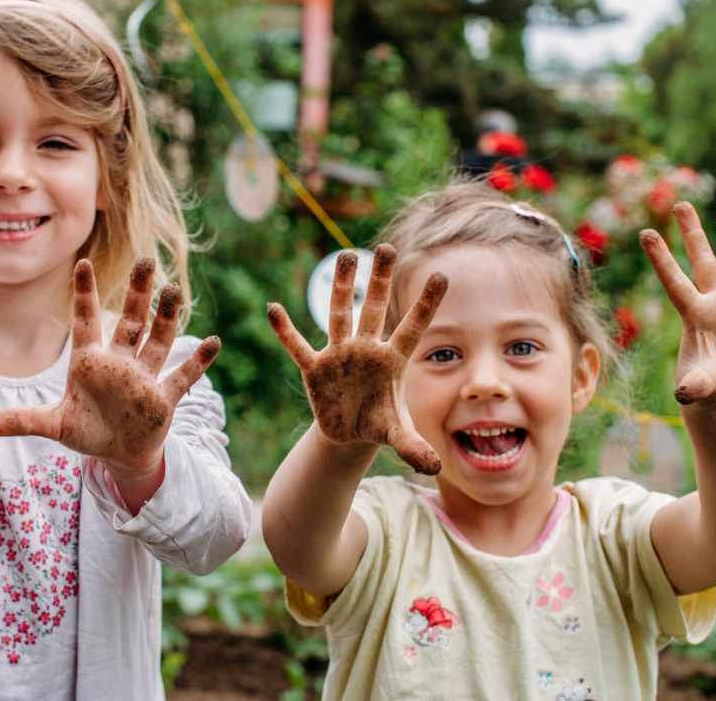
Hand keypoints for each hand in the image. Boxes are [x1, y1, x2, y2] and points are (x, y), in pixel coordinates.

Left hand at [0, 258, 219, 479]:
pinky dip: (197, 362)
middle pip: (131, 321)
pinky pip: (182, 377)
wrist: (119, 454)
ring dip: (167, 318)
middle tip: (147, 260)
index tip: (83, 263)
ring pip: (158, 341)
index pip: (87, 321)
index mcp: (90, 363)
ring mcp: (144, 378)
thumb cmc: (88, 431)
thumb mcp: (55, 426)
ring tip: (174, 290)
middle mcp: (120, 363)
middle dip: (139, 293)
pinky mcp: (162, 399)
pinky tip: (213, 342)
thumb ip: (26, 421)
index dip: (84, 294)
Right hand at [267, 244, 446, 473]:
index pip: (412, 328)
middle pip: (373, 309)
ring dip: (341, 287)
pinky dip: (285, 331)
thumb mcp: (396, 435)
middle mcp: (366, 350)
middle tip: (385, 247)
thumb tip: (433, 468)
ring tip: (345, 256)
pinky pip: (298, 346)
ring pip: (339, 314)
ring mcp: (339, 355)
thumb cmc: (378, 424)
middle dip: (378, 280)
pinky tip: (273, 309)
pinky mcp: (315, 368)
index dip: (425, 304)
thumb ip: (413, 447)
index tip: (442, 276)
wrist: (349, 434)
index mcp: (392, 361)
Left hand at [641, 202, 715, 410]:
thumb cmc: (705, 390)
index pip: (674, 280)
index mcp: (695, 315)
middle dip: (692, 233)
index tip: (645, 233)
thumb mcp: (699, 387)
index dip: (661, 258)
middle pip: (702, 261)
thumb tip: (685, 393)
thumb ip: (694, 384)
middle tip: (680, 203)